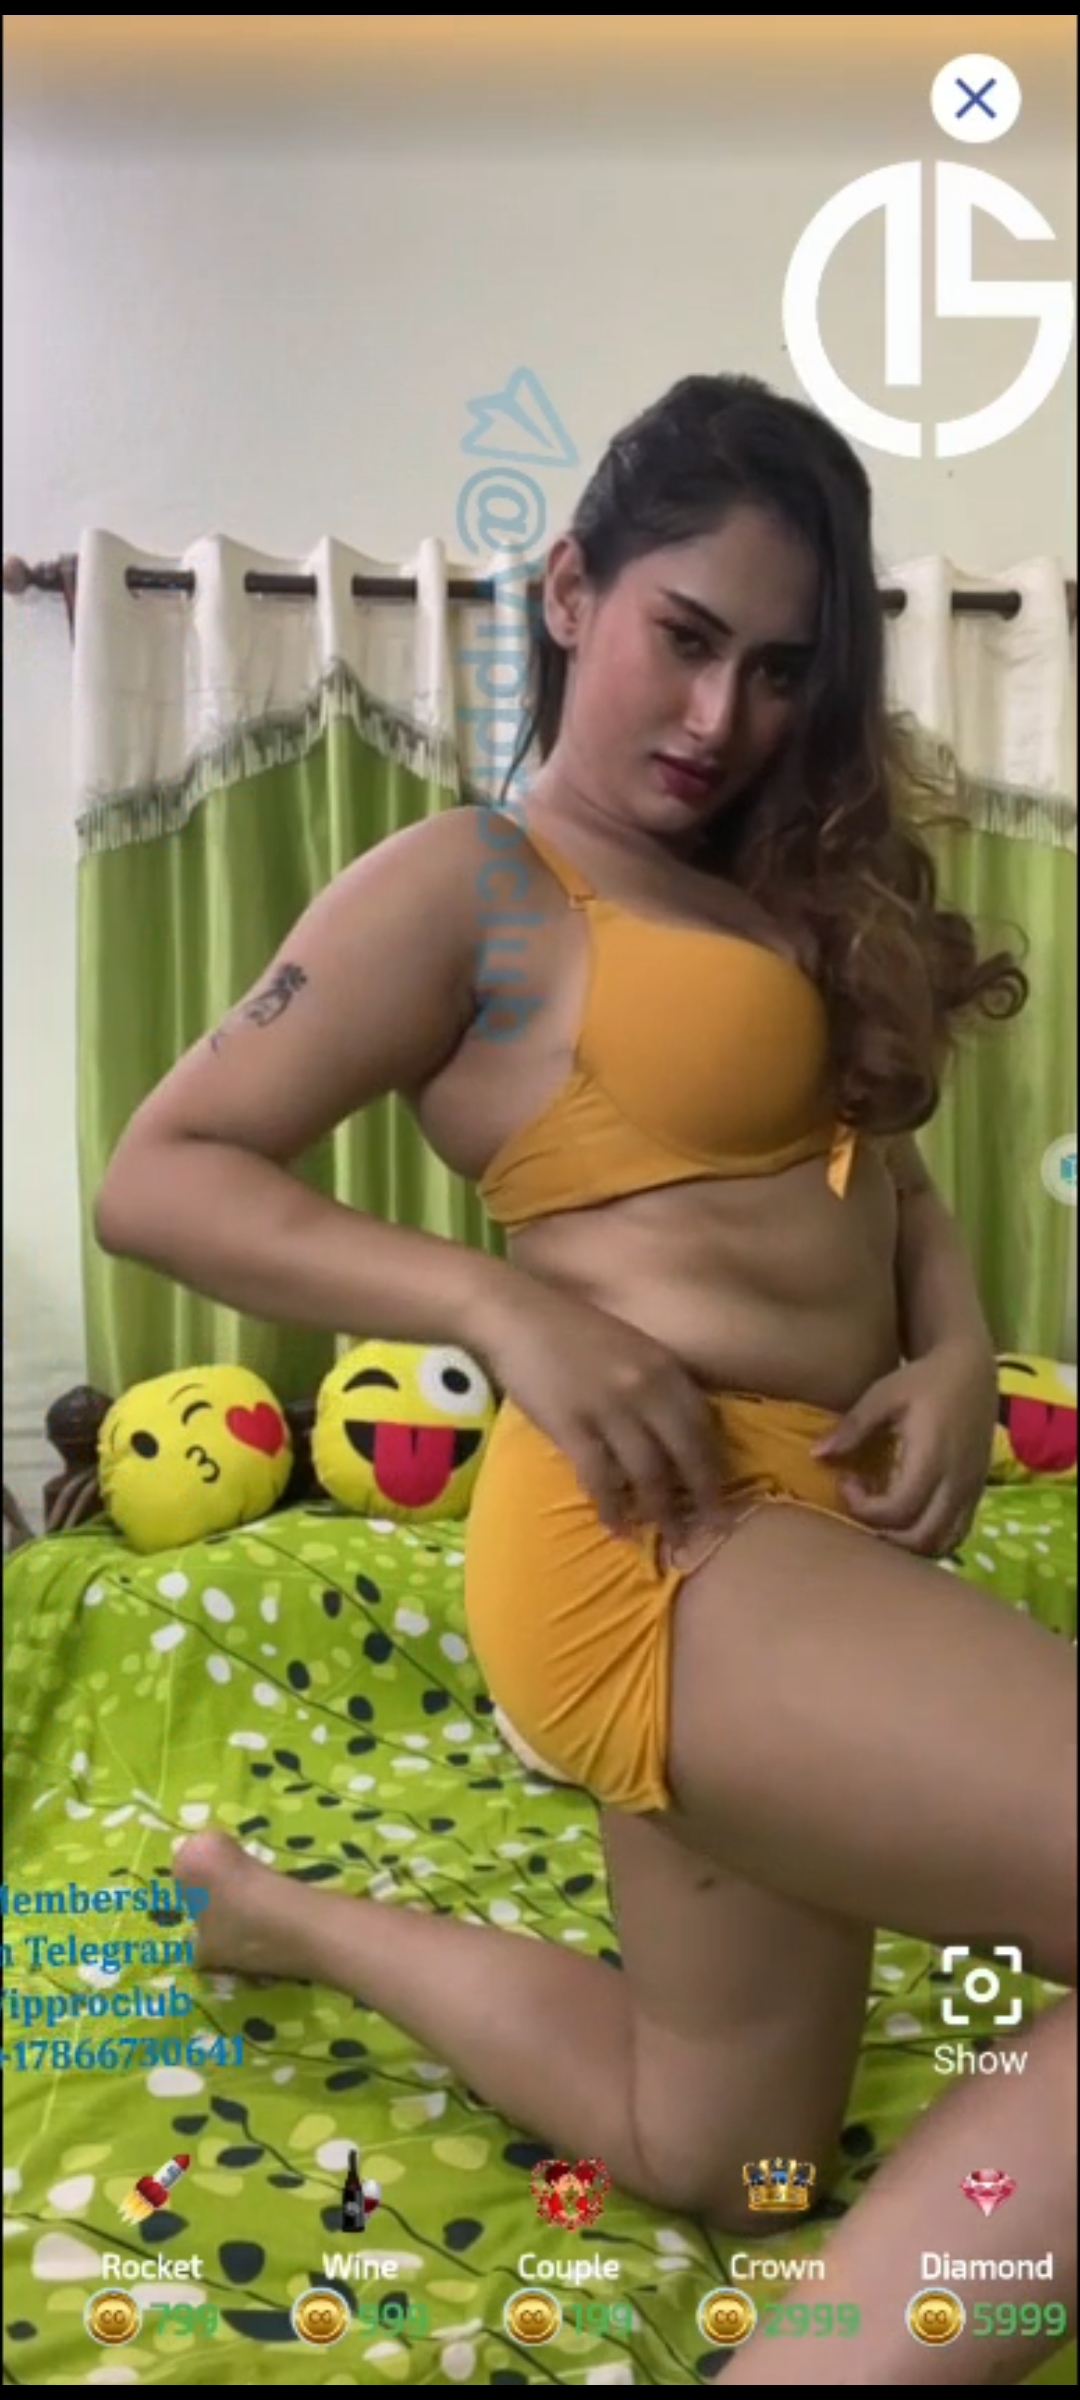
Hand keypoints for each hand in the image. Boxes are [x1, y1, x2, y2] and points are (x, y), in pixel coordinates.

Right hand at [481, 1281, 723, 1545]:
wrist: (515, 1313)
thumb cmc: (569, 1329)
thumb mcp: (630, 1346)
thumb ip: (656, 1382)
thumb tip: (675, 1430)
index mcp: (664, 1366)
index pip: (705, 1424)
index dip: (717, 1462)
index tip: (725, 1491)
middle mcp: (646, 1388)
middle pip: (687, 1454)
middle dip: (704, 1497)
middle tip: (713, 1529)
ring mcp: (610, 1408)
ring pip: (649, 1472)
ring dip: (662, 1511)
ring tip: (669, 1537)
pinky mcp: (572, 1426)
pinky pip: (600, 1477)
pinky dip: (612, 1507)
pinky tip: (617, 1527)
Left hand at [812, 1342, 998, 1555]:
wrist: (970, 1369)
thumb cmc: (923, 1379)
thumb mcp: (883, 1395)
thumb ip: (852, 1427)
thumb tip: (816, 1455)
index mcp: (932, 1458)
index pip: (897, 1510)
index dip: (864, 1508)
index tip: (846, 1481)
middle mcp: (956, 1482)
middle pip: (921, 1538)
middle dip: (884, 1535)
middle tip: (861, 1508)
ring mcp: (971, 1491)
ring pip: (942, 1543)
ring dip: (907, 1543)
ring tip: (882, 1517)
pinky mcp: (977, 1492)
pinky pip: (957, 1534)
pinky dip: (929, 1538)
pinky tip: (907, 1517)